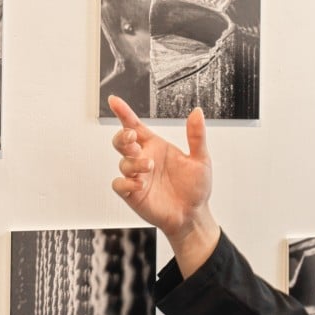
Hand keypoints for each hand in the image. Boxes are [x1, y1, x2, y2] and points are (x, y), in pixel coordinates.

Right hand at [109, 95, 219, 276]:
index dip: (124, 112)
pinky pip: (119, 184)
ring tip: (149, 167)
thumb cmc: (195, 187)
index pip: (135, 125)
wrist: (193, 214)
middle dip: (122, 136)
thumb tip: (197, 112)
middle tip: (132, 138)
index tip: (114, 100)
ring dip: (133, 162)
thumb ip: (196, 136)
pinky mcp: (133, 194)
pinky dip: (125, 182)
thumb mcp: (200, 159)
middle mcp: (144, 158)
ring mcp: (136, 176)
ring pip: (122, 162)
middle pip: (122, 141)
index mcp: (156, 146)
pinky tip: (139, 183)